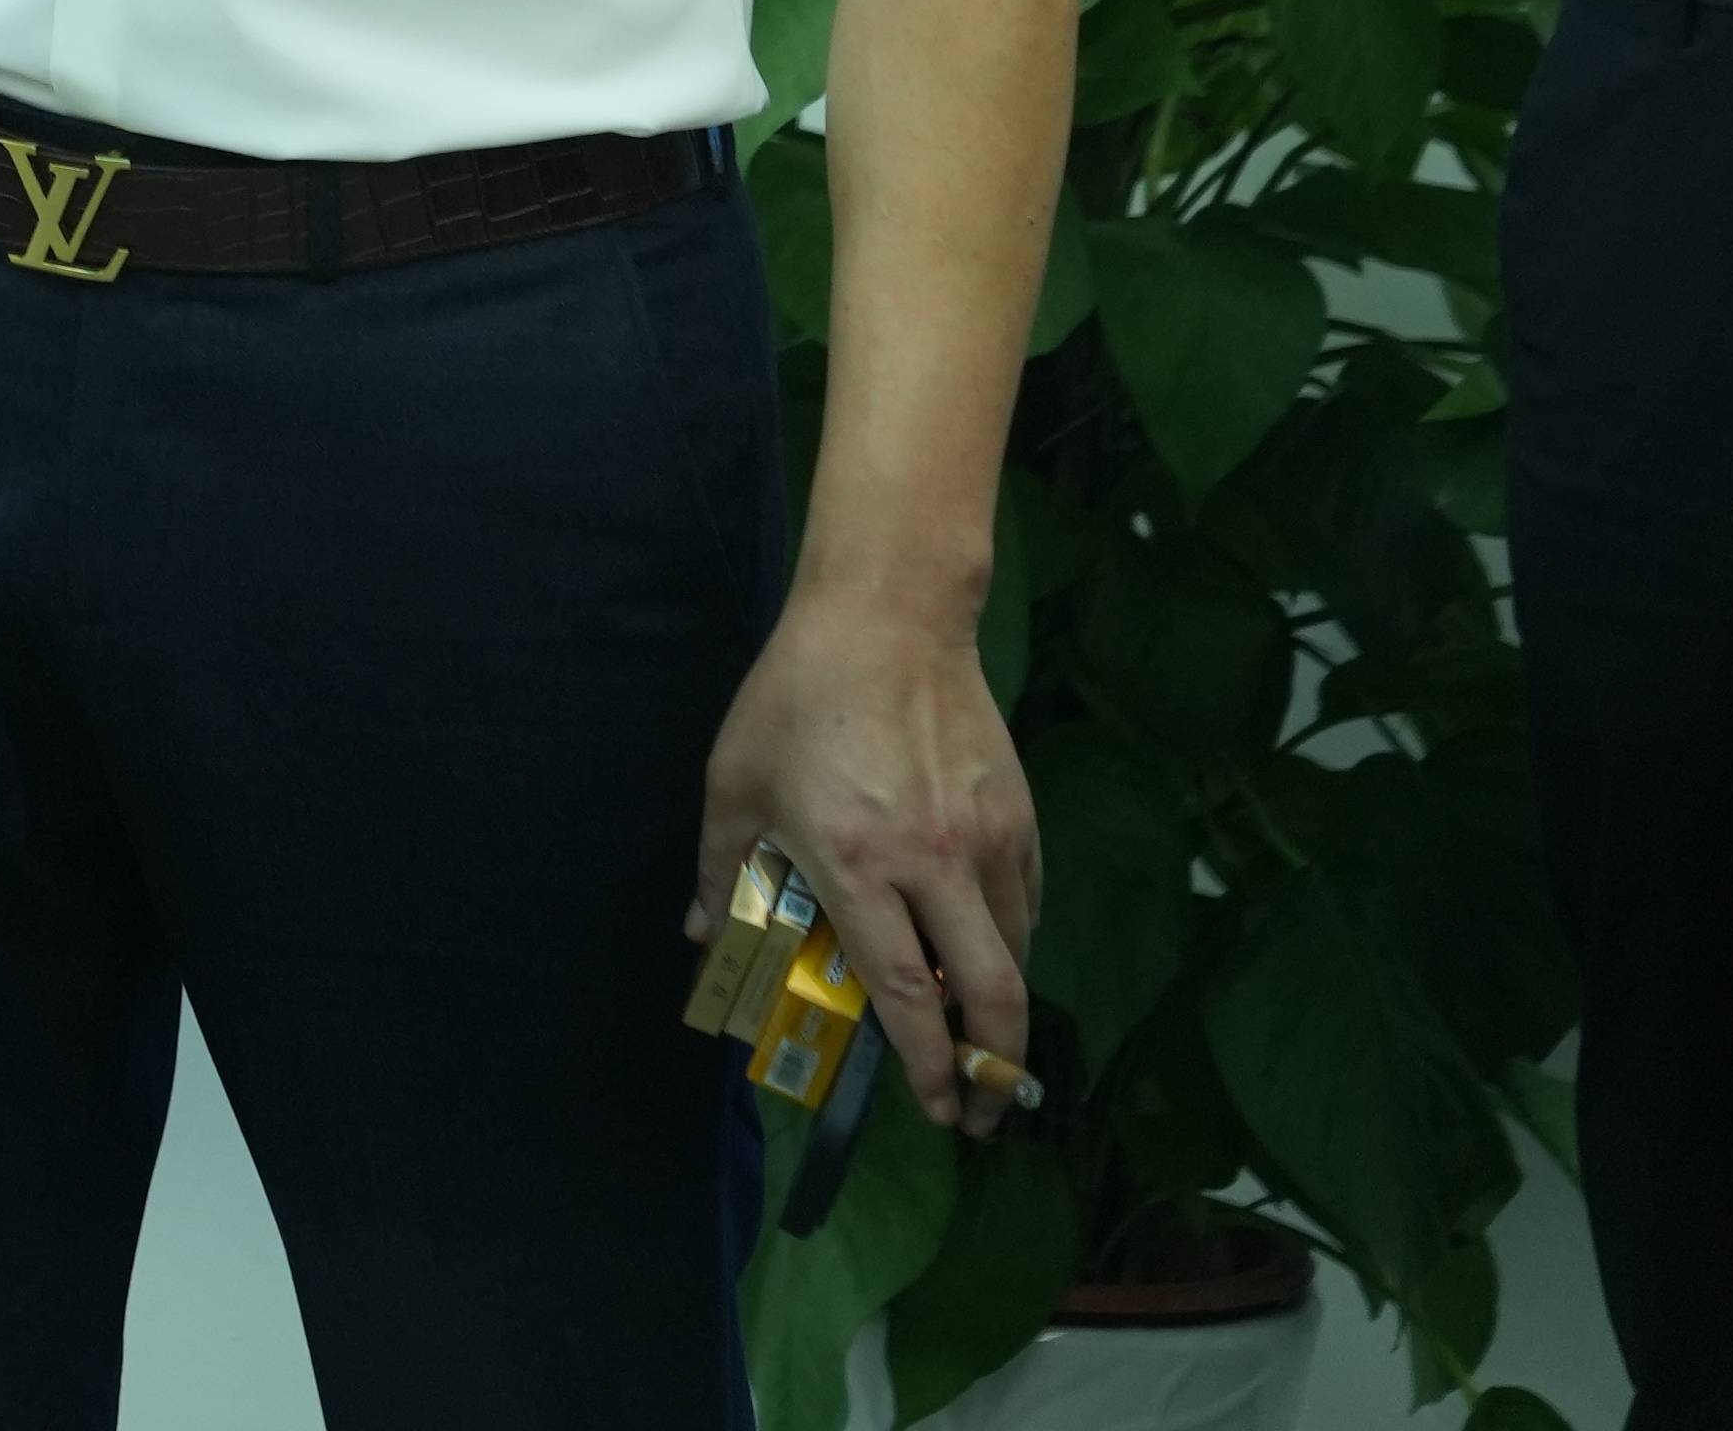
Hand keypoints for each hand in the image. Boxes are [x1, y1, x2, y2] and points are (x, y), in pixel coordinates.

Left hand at [693, 590, 1039, 1130]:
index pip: (902, 991)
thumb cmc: (796, 700)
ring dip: (1006, 1013)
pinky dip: (1014, 944)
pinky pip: (1027, 904)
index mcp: (858, 864)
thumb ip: (721, 868)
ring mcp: (987, 842)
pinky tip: (990, 956)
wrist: (886, 621)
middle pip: (989, 995)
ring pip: (1017, 954)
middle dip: (993, 1070)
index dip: (924, 1062)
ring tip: (988, 1048)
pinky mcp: (1019, 818)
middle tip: (983, 1112)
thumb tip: (705, 935)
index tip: (935, 1108)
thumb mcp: (734, 784)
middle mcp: (935, 865)